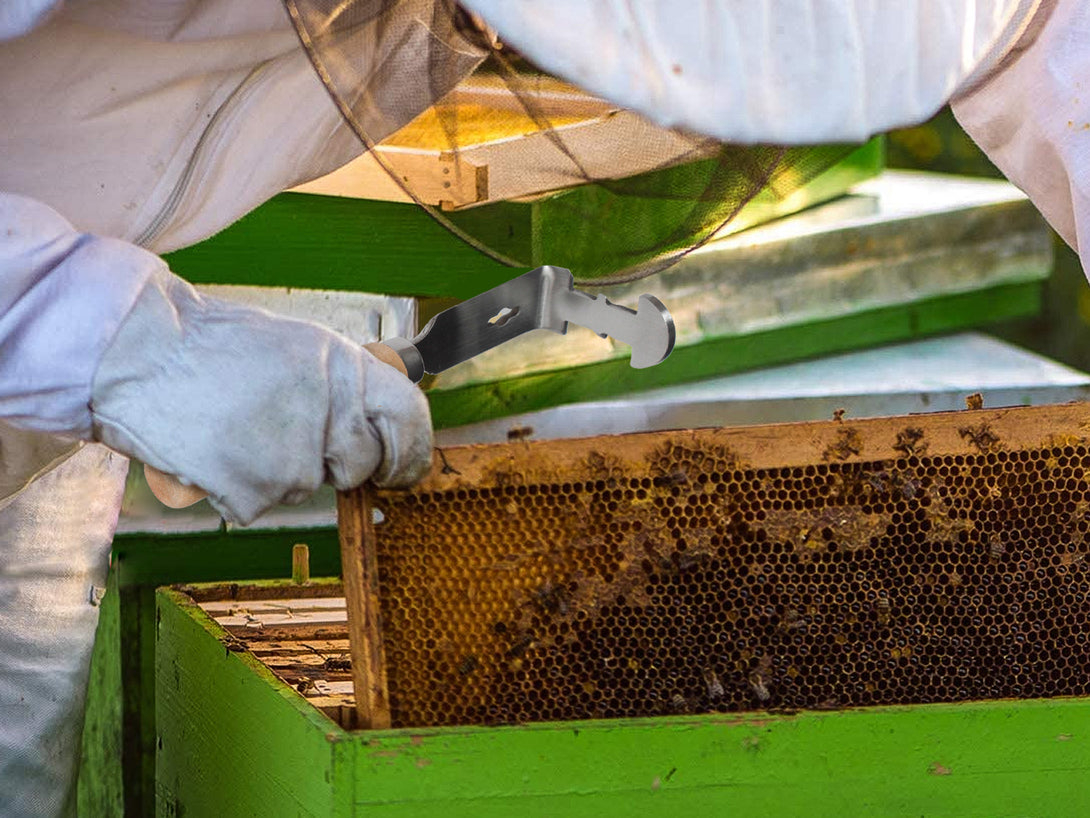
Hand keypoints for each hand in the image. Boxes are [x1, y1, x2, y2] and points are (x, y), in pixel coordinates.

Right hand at [90, 269, 431, 524]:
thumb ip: (342, 384)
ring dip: (278, 469)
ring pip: (306, 484)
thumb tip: (377, 421)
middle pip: (361, 463)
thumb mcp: (297, 347)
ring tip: (238, 427)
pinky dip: (238, 487)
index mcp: (344, 368)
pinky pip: (260, 503)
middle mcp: (329, 412)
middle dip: (338, 463)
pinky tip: (215, 448)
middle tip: (294, 441)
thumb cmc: (214, 346)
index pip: (410, 417)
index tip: (402, 466)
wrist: (139, 354)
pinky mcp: (255, 491)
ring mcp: (294, 456)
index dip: (412, 449)